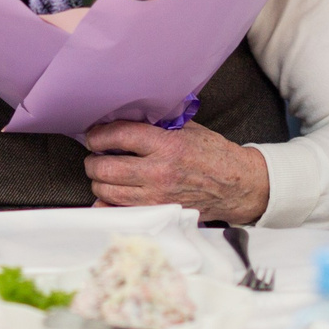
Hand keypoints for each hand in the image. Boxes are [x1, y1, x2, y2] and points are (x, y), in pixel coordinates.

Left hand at [84, 120, 269, 223]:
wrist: (235, 185)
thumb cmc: (213, 155)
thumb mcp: (188, 129)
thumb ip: (158, 123)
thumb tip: (127, 116)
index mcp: (167, 146)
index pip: (121, 136)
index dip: (100, 134)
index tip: (94, 135)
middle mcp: (159, 173)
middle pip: (107, 167)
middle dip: (93, 160)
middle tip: (95, 154)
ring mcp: (157, 197)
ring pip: (108, 191)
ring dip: (99, 180)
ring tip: (103, 172)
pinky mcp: (158, 213)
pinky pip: (120, 211)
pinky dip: (108, 202)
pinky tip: (110, 193)